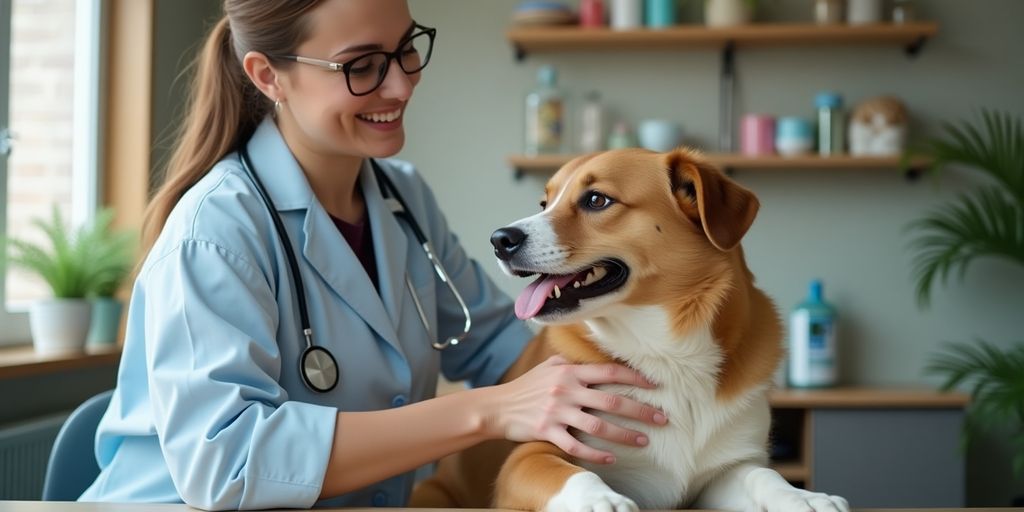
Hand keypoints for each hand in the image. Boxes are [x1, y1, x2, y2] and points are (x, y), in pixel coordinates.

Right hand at [483, 355, 667, 463]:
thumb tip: (596, 360)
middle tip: (662, 418)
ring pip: (599, 426)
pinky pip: (577, 446)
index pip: (609, 372)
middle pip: (611, 400)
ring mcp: (558, 412)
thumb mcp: (548, 367)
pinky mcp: (548, 432)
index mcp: (569, 372)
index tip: (655, 386)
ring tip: (644, 441)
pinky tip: (612, 458)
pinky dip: (596, 454)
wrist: (498, 407)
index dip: (634, 378)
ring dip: (625, 435)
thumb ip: (572, 364)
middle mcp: (566, 390)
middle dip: (640, 410)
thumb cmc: (526, 387)